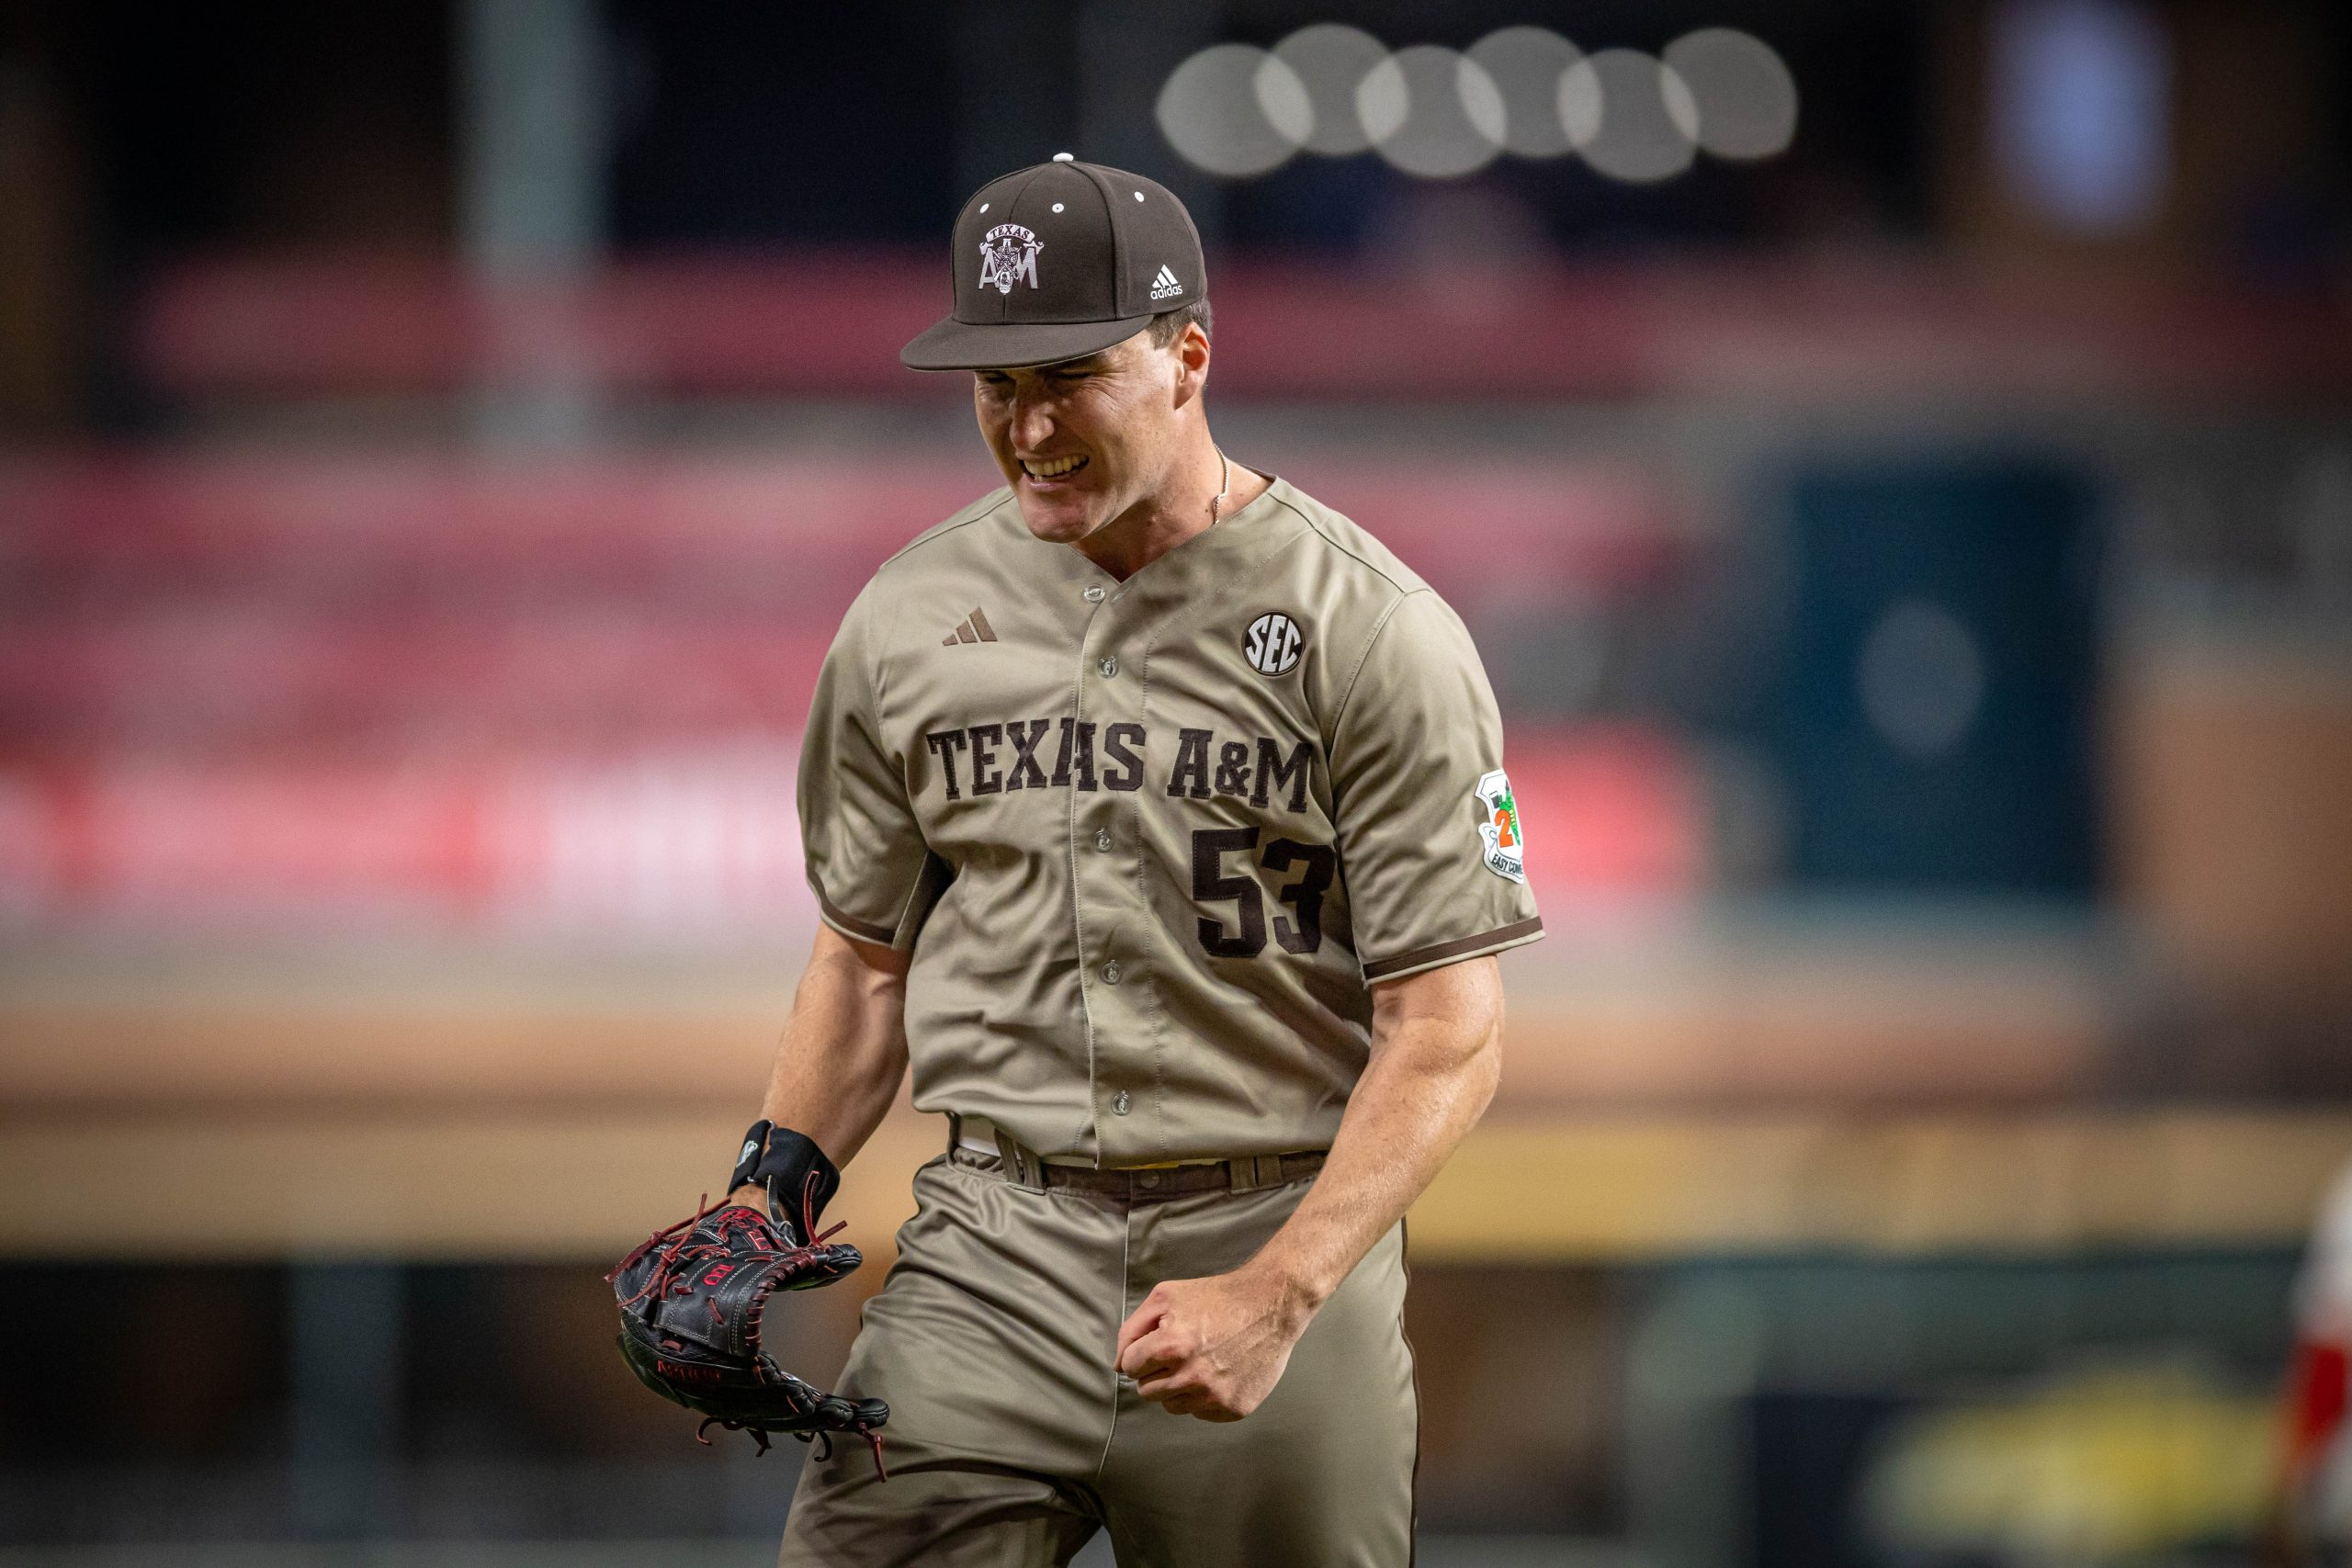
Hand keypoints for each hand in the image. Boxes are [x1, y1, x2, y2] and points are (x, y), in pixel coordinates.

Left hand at [1113, 1265, 1311, 1421]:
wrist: (1272, 1304)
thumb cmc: (1217, 1297)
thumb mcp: (1166, 1297)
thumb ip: (1132, 1330)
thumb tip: (1117, 1365)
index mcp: (1170, 1346)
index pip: (1129, 1367)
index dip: (1140, 1353)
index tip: (1159, 1342)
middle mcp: (1191, 1376)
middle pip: (1146, 1391)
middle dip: (1157, 1371)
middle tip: (1181, 1351)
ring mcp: (1214, 1396)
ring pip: (1172, 1406)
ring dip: (1178, 1387)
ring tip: (1201, 1361)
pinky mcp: (1234, 1409)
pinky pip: (1201, 1413)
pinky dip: (1204, 1397)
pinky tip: (1220, 1372)